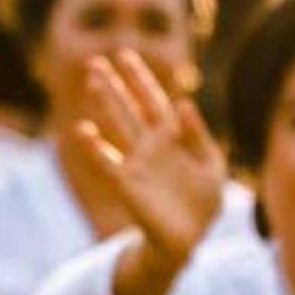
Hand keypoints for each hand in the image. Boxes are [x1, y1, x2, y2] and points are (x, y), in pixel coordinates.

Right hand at [73, 50, 226, 276]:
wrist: (189, 239)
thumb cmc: (203, 202)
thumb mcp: (212, 166)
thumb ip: (198, 136)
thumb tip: (184, 103)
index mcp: (172, 138)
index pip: (154, 101)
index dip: (140, 79)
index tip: (124, 55)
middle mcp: (150, 145)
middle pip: (129, 108)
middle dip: (114, 86)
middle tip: (95, 62)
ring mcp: (136, 162)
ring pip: (117, 127)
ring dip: (104, 103)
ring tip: (91, 80)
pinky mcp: (127, 184)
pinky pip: (107, 162)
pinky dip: (94, 148)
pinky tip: (83, 130)